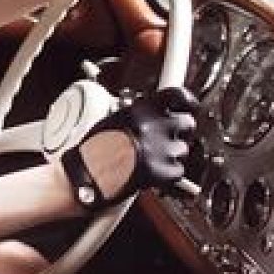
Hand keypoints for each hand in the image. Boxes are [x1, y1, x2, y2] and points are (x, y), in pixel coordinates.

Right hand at [60, 87, 197, 211]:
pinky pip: (178, 172)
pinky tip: (151, 174)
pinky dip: (169, 176)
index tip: (190, 106)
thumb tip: (157, 114)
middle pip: (187, 124)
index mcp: (139, 110)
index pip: (177, 95)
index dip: (188, 101)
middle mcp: (152, 126)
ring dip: (170, 155)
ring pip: (183, 150)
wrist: (83, 177)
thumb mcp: (112, 120)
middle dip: (179, 132)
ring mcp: (159, 150)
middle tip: (165, 140)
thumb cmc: (90, 152)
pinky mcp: (162, 172)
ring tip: (148, 160)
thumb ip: (139, 116)